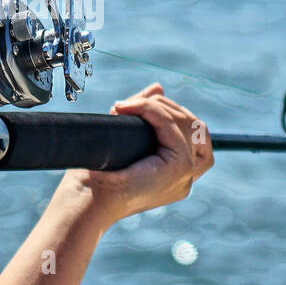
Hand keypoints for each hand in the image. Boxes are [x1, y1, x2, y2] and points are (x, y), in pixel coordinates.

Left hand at [65, 82, 213, 223]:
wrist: (86, 197)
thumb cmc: (99, 175)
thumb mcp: (127, 139)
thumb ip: (146, 115)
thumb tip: (158, 87)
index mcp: (178, 176)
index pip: (199, 136)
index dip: (178, 115)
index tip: (144, 106)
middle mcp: (187, 178)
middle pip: (196, 126)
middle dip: (164, 106)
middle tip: (128, 105)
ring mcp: (187, 174)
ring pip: (186, 122)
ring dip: (155, 106)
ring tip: (125, 107)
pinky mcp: (178, 168)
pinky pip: (172, 125)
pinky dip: (151, 110)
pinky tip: (127, 109)